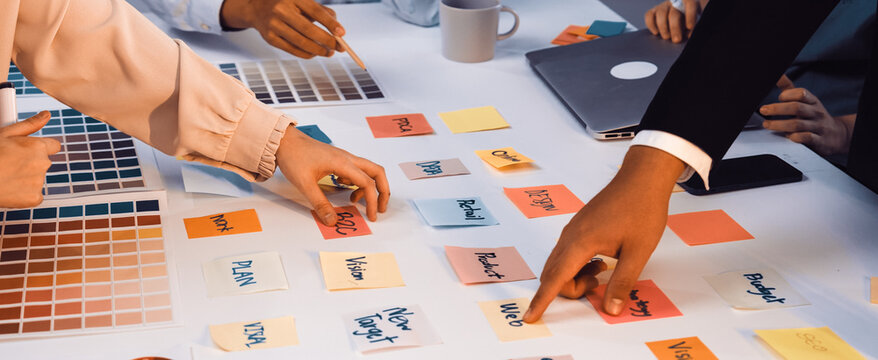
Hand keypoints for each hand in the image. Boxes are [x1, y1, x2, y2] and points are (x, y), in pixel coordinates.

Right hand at [0, 111, 61, 207]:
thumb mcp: (5, 134)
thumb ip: (29, 124)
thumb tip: (46, 115)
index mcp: (38, 146)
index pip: (54, 146)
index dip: (42, 148)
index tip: (31, 151)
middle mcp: (43, 163)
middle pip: (43, 162)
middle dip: (30, 163)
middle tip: (10, 164)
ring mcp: (39, 181)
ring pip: (37, 178)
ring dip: (26, 178)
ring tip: (6, 175)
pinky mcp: (35, 197)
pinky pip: (34, 195)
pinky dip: (24, 194)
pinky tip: (10, 188)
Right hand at [220, 0, 343, 57]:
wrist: (256, 8)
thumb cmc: (286, 4)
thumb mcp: (302, 1)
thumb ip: (321, 11)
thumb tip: (337, 28)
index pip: (315, 11)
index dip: (330, 23)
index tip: (342, 33)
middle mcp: (281, 10)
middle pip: (308, 30)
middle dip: (327, 41)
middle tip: (339, 47)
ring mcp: (274, 25)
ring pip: (301, 42)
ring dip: (318, 50)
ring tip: (329, 52)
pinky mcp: (270, 38)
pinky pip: (292, 50)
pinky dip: (307, 54)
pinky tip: (315, 53)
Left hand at [276, 126, 388, 225]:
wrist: (285, 141)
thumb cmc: (294, 157)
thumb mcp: (305, 184)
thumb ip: (320, 204)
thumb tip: (332, 220)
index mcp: (343, 163)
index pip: (367, 183)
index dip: (373, 201)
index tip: (371, 215)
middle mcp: (347, 158)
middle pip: (377, 172)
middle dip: (383, 191)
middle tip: (380, 208)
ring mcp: (344, 158)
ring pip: (368, 170)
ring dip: (370, 187)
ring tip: (358, 202)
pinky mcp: (338, 159)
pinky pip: (357, 170)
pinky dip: (358, 182)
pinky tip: (346, 190)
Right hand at [524, 146, 683, 321]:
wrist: (641, 179)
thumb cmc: (642, 211)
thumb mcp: (638, 252)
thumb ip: (622, 283)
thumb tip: (611, 310)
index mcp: (581, 242)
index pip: (555, 279)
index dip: (541, 301)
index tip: (530, 317)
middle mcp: (570, 236)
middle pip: (553, 274)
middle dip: (569, 289)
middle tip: (599, 285)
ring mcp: (572, 230)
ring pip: (558, 264)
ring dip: (573, 277)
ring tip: (603, 271)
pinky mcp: (577, 227)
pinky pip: (565, 254)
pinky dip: (576, 266)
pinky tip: (600, 260)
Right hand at [644, 0, 702, 42]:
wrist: (684, 17)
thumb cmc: (692, 19)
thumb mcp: (697, 20)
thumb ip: (695, 26)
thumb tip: (688, 35)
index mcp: (689, 1)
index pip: (690, 5)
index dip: (690, 16)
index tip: (690, 27)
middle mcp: (675, 2)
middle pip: (674, 13)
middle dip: (674, 28)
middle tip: (677, 40)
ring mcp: (664, 6)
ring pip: (660, 14)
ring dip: (663, 28)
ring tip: (667, 37)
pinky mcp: (654, 11)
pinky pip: (649, 15)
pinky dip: (651, 25)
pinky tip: (656, 33)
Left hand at [760, 75, 855, 155]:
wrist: (836, 134)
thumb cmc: (814, 115)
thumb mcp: (805, 100)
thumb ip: (789, 89)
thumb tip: (778, 75)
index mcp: (812, 101)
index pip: (802, 93)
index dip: (788, 94)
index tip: (780, 97)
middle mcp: (815, 113)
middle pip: (797, 108)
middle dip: (777, 109)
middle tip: (764, 110)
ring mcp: (817, 126)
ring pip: (798, 124)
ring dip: (779, 124)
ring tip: (767, 124)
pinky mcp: (818, 140)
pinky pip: (806, 138)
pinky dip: (794, 137)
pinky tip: (786, 136)